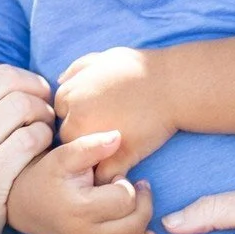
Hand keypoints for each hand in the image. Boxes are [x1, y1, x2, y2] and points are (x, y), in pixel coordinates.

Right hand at [0, 63, 54, 233]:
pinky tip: (41, 147)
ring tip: (43, 126)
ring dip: (42, 113)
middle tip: (43, 104)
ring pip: (21, 106)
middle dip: (34, 88)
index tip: (25, 93)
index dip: (14, 77)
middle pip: (5, 81)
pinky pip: (30, 139)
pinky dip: (43, 137)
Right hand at [7, 131, 155, 233]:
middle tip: (137, 187)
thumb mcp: (64, 155)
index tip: (117, 177)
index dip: (128, 184)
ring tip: (130, 203)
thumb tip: (118, 136)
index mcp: (79, 210)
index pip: (127, 199)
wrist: (25, 206)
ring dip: (141, 220)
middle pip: (136, 223)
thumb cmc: (48, 176)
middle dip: (142, 202)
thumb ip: (91, 145)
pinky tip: (135, 227)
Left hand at [54, 47, 177, 182]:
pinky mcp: (117, 157)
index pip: (60, 111)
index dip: (78, 112)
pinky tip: (120, 166)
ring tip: (111, 147)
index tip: (96, 112)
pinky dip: (108, 175)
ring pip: (81, 157)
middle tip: (105, 130)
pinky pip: (102, 175)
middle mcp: (77, 118)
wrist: (174, 86)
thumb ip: (78, 68)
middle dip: (81, 133)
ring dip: (92, 154)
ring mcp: (96, 140)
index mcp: (71, 94)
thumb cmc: (141, 69)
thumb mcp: (104, 58)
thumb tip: (60, 82)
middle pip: (67, 135)